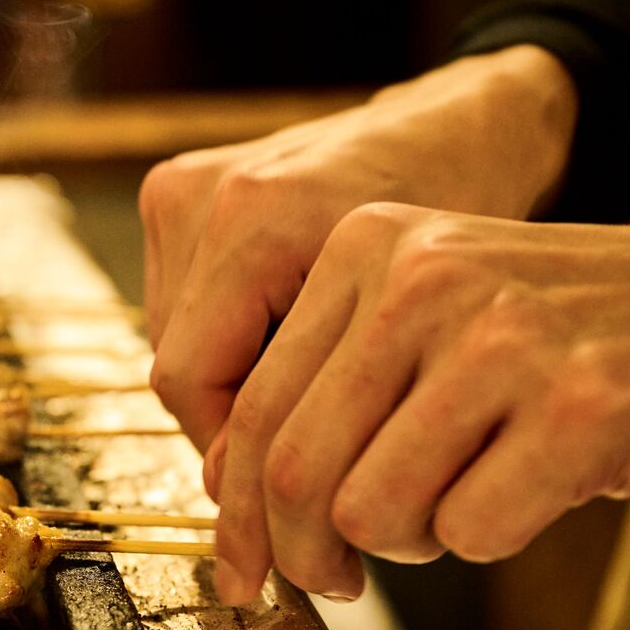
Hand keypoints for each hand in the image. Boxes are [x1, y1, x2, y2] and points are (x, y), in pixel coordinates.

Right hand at [140, 45, 577, 462]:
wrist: (452, 128)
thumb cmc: (455, 215)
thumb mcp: (402, 325)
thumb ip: (313, 400)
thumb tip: (234, 491)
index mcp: (256, 217)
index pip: (191, 380)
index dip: (231, 454)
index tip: (286, 501)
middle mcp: (202, 195)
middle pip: (176, 365)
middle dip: (234, 428)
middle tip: (304, 477)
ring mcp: (183, 189)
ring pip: (174, 342)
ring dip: (230, 386)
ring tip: (307, 404)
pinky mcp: (178, 194)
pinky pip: (182, 306)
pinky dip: (228, 341)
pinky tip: (285, 347)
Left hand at [214, 202, 629, 603]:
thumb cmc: (539, 335)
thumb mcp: (416, 319)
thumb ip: (320, 387)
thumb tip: (226, 488)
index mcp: (366, 247)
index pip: (257, 407)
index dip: (238, 510)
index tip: (243, 564)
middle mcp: (425, 276)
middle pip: (296, 469)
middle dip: (303, 551)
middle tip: (335, 576)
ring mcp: (506, 334)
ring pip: (371, 511)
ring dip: (404, 541)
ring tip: (453, 501)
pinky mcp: (582, 402)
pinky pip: (468, 532)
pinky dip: (484, 537)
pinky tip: (522, 488)